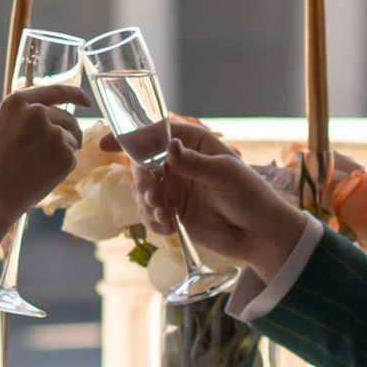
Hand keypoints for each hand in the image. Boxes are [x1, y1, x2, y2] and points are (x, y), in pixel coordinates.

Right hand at [0, 79, 89, 218]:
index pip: (56, 91)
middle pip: (67, 117)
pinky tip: (44, 175)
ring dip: (64, 150)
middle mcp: (37, 112)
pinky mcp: (64, 154)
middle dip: (67, 132)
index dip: (75, 95)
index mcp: (16, 103)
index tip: (86, 101)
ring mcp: (53, 133)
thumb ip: (11, 117)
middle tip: (55, 151)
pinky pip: (73, 157)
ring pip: (72, 138)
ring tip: (42, 166)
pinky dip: (63, 167)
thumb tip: (28, 109)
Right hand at [127, 112, 310, 278]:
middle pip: (142, 164)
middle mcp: (180, 163)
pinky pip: (150, 213)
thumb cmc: (250, 195)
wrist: (261, 234)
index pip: (156, 133)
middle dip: (142, 180)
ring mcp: (175, 188)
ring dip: (147, 203)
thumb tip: (169, 147)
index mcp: (193, 143)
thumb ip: (194, 163)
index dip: (129, 136)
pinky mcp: (173, 212)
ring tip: (165, 216)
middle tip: (154, 197)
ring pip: (142, 190)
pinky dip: (153, 220)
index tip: (105, 144)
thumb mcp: (224, 174)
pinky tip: (168, 228)